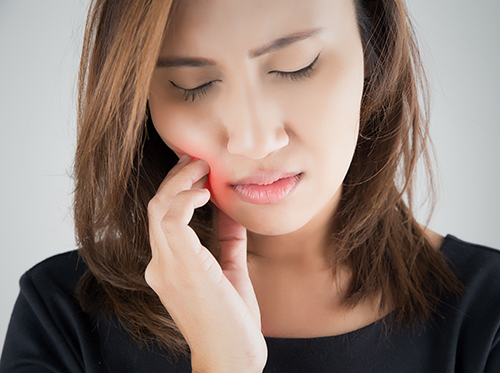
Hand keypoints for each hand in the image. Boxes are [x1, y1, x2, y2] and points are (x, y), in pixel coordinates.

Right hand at [145, 155, 266, 372]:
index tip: (198, 171)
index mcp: (169, 266)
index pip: (162, 217)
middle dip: (177, 178)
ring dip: (181, 181)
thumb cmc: (232, 319)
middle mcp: (160, 264)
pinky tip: (206, 193)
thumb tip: (231, 209)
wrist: (232, 358)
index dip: (177, 188)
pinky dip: (185, 199)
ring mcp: (166, 266)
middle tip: (199, 160)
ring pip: (159, 207)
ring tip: (203, 168)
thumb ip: (227, 240)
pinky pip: (171, 220)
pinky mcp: (181, 266)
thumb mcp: (230, 269)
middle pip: (156, 205)